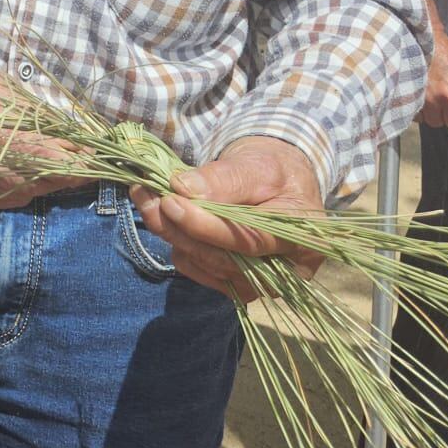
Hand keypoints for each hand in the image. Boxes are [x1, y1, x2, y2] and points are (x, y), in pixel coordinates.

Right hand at [0, 62, 92, 211]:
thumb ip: (31, 111)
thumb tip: (72, 132)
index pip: (32, 148)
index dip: (67, 156)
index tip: (92, 155)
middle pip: (31, 175)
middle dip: (67, 172)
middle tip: (91, 165)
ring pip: (22, 192)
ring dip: (51, 183)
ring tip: (72, 171)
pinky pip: (6, 200)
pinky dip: (27, 190)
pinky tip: (38, 178)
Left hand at [132, 136, 324, 301]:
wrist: (276, 186)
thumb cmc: (271, 172)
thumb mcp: (255, 164)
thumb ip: (225, 177)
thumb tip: (184, 188)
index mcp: (300, 235)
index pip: (249, 241)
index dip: (205, 226)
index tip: (170, 201)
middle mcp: (286, 268)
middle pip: (224, 260)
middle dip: (181, 230)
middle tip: (147, 197)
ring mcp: (262, 281)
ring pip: (207, 268)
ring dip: (173, 236)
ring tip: (148, 201)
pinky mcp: (238, 284)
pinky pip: (200, 273)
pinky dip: (179, 247)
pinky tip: (165, 220)